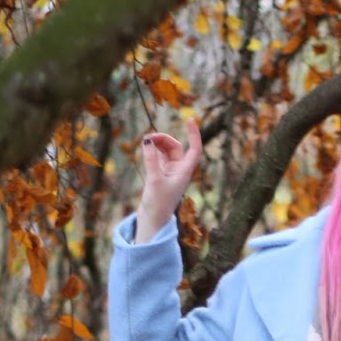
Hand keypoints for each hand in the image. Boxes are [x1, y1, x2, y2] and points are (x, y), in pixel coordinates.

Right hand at [134, 119, 202, 242]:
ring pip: (167, 151)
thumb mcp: (154, 180)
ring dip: (158, 143)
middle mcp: (179, 171)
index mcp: (184, 172)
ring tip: (145, 141)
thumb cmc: (158, 204)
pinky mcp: (160, 175)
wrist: (153, 221)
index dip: (194, 134)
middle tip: (149, 137)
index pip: (194, 149)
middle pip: (176, 147)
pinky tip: (146, 148)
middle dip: (164, 139)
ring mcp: (170, 172)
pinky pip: (159, 157)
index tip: (189, 119)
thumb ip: (150, 159)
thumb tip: (147, 140)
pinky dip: (153, 150)